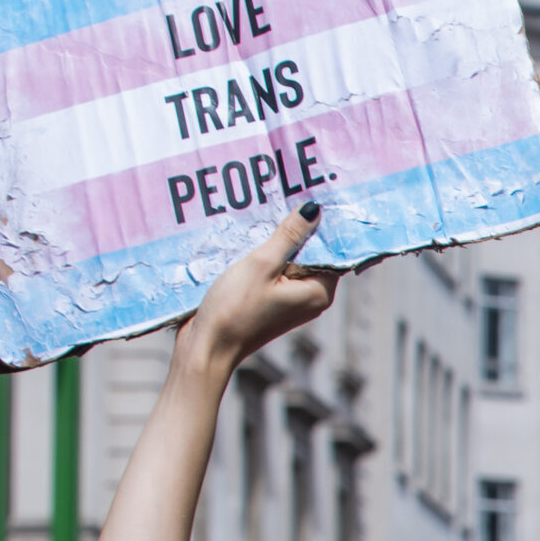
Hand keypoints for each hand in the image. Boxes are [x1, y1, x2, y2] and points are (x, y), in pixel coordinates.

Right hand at [180, 203, 338, 371]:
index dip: (324, 224)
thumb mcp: (262, 264)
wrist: (207, 347)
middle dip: (299, 229)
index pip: (332, 251)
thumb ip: (289, 236)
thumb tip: (314, 211)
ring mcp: (290, 302)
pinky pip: (274, 272)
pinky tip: (252, 236)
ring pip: (290, 261)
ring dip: (278, 241)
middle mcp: (310, 299)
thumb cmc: (235, 309)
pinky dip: (266, 255)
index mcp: (319, 293)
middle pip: (311, 254)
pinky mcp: (270, 303)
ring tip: (268, 208)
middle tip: (290, 192)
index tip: (316, 193)